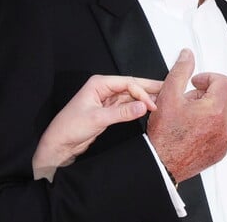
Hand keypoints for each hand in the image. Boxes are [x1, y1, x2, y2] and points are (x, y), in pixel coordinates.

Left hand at [32, 74, 161, 180]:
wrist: (59, 143)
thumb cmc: (70, 127)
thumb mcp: (98, 119)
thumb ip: (122, 113)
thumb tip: (143, 106)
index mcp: (99, 83)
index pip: (127, 83)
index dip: (142, 92)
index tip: (153, 104)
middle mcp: (103, 89)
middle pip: (130, 86)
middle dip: (148, 89)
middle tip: (167, 90)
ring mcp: (106, 100)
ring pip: (130, 96)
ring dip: (144, 98)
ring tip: (162, 100)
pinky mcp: (108, 111)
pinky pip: (126, 106)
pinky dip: (137, 107)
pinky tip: (148, 108)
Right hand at [147, 49, 226, 182]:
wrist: (162, 163)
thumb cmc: (164, 135)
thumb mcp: (168, 95)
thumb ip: (180, 71)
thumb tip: (187, 55)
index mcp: (215, 109)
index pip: (225, 82)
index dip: (209, 78)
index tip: (196, 83)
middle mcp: (224, 125)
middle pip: (223, 98)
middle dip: (206, 94)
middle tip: (186, 100)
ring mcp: (224, 140)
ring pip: (222, 114)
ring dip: (207, 110)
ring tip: (187, 116)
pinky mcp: (220, 151)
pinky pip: (220, 131)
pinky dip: (209, 126)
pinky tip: (191, 129)